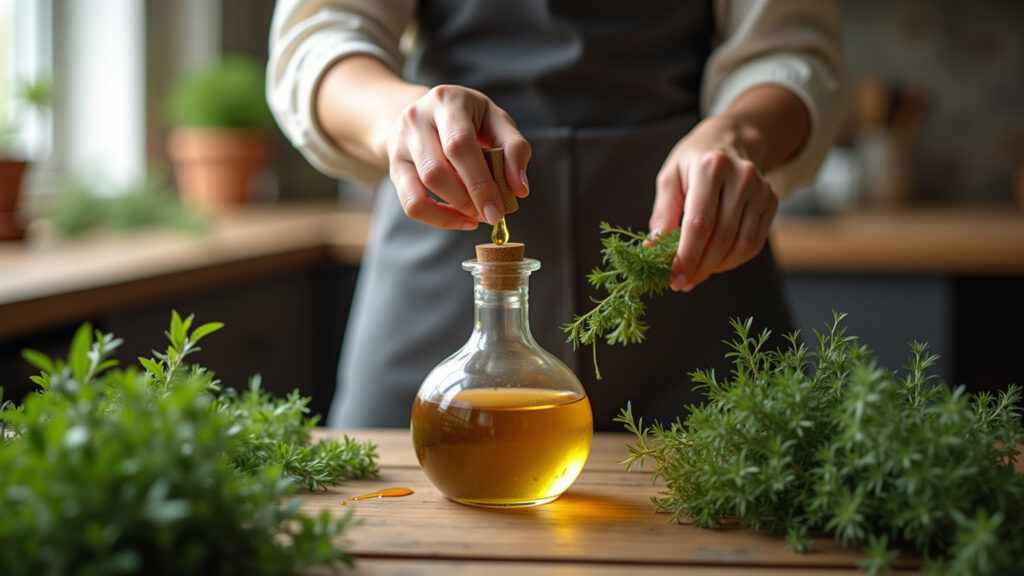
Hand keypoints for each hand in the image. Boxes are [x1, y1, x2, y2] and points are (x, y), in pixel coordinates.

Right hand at [386, 85, 530, 229]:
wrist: (426, 113)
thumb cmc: (470, 119)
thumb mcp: (496, 120)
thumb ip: (514, 148)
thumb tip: (519, 188)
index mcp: (447, 101)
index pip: (459, 145)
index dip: (480, 182)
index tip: (499, 210)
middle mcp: (415, 119)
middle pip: (437, 171)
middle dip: (468, 200)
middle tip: (492, 216)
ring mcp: (400, 144)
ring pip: (421, 188)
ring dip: (454, 210)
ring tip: (477, 215)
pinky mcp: (395, 167)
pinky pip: (411, 203)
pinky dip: (437, 219)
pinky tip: (459, 219)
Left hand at [648, 115, 779, 291]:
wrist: (731, 139)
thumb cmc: (693, 161)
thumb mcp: (670, 179)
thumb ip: (662, 215)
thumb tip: (653, 250)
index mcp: (710, 167)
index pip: (699, 223)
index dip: (686, 256)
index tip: (673, 277)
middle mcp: (741, 177)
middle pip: (721, 238)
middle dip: (699, 267)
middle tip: (682, 283)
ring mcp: (761, 189)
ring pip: (741, 245)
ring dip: (716, 268)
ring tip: (696, 274)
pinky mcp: (771, 201)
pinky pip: (754, 243)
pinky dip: (733, 261)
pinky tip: (715, 263)